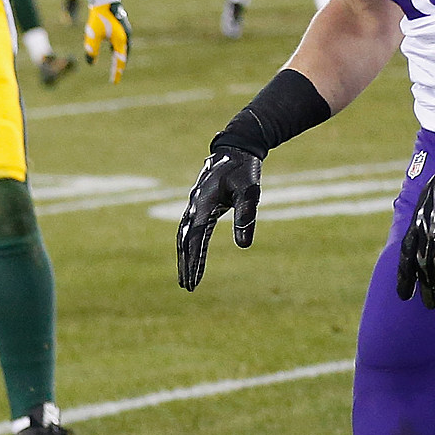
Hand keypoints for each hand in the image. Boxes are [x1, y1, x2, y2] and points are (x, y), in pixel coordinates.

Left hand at [82, 0, 131, 82]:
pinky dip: (118, 50)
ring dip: (120, 58)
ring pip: (123, 49)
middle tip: (116, 77)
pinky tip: (113, 52)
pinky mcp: (122, 28)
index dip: (116, 72)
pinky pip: (121, 42)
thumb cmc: (98, 18)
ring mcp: (125, 32)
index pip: (120, 61)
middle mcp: (126, 37)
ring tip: (116, 67)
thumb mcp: (92, 35)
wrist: (104, 1)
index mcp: (121, 41)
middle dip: (119, 66)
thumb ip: (91, 50)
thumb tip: (90, 63)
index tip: (114, 82)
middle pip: (124, 56)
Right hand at [174, 147, 262, 290]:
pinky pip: (191, 229)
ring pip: (184, 236)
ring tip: (187, 277)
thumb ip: (246, 217)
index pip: (195, 239)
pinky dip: (190, 245)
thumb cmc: (244, 169)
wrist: (235, 148)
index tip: (194, 281)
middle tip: (187, 286)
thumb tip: (243, 246)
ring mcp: (194, 206)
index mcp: (202, 204)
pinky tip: (194, 256)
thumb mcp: (250, 192)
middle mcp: (193, 206)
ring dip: (185, 257)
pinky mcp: (200, 206)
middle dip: (185, 264)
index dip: (194, 262)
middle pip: (184, 241)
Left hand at [397, 143, 434, 309]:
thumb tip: (417, 239)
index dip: (403, 276)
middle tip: (427, 306)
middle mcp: (427, 229)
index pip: (404, 255)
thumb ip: (421, 222)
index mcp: (415, 223)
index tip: (403, 295)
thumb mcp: (424, 203)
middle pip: (422, 265)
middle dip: (425, 287)